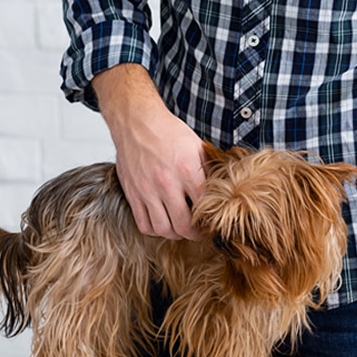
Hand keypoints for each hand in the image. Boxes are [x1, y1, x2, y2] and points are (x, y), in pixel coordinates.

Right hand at [93, 64, 205, 239]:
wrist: (137, 122)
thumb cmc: (169, 133)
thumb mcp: (197, 147)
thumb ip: (209, 171)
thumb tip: (224, 192)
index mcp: (187, 170)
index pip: (205, 208)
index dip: (212, 220)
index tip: (215, 223)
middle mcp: (166, 183)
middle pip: (184, 226)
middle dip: (196, 234)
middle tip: (200, 232)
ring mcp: (147, 190)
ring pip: (164, 229)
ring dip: (176, 234)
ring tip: (182, 228)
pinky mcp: (133, 194)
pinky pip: (144, 224)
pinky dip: (156, 230)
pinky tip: (163, 222)